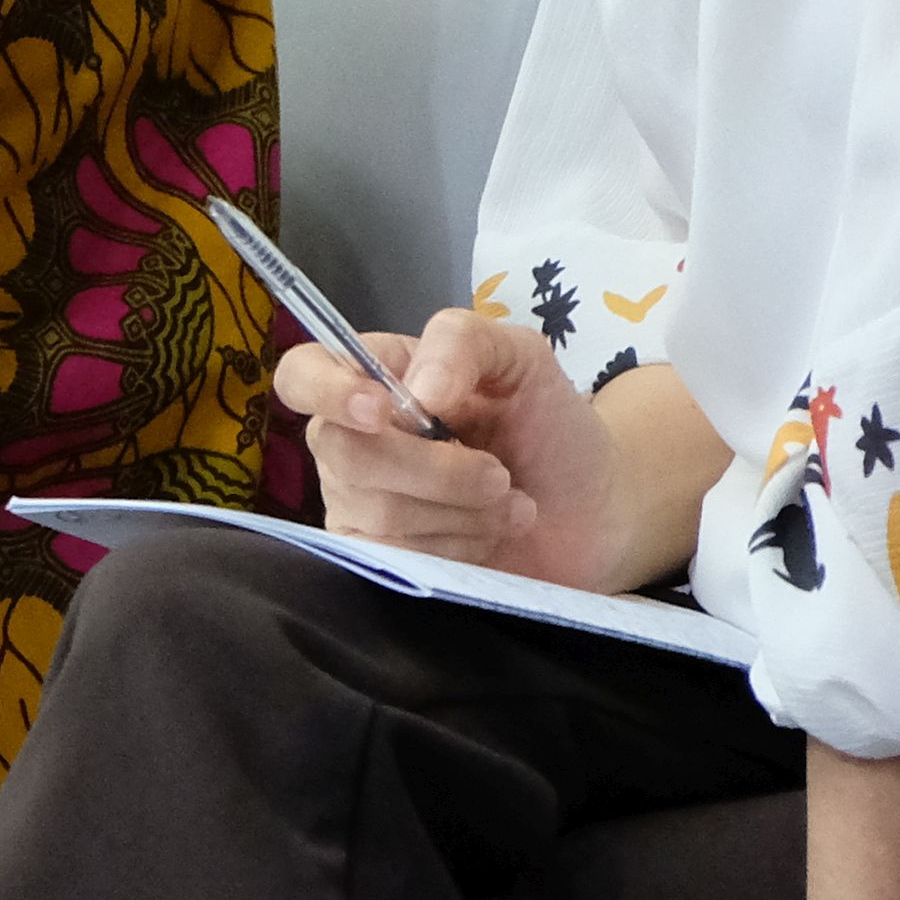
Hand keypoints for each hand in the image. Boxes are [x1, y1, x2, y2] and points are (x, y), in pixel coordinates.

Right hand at [277, 309, 625, 587]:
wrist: (596, 511)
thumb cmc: (551, 426)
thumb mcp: (522, 359)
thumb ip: (464, 343)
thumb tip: (416, 392)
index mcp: (376, 377)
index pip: (303, 375)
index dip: (327, 392)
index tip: (383, 411)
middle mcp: (353, 438)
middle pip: (344, 452)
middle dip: (437, 470)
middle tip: (500, 475)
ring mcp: (360, 501)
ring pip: (377, 509)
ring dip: (461, 510)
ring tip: (510, 504)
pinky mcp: (382, 556)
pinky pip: (393, 555)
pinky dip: (455, 545)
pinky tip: (488, 536)